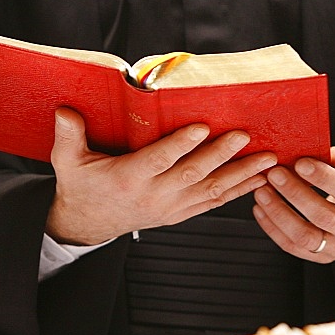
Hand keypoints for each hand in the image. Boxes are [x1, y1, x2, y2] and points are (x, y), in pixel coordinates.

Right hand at [46, 107, 277, 245]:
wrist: (88, 223)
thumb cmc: (81, 185)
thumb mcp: (67, 161)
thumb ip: (68, 136)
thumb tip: (65, 111)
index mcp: (128, 178)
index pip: (158, 160)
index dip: (181, 145)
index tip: (202, 127)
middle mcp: (153, 195)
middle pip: (192, 174)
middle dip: (221, 155)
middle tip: (245, 135)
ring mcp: (170, 208)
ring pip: (211, 191)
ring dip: (241, 175)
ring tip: (268, 159)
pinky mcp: (180, 213)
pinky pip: (213, 203)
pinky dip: (238, 191)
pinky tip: (259, 179)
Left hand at [252, 145, 334, 262]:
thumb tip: (328, 155)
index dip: (324, 178)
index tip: (301, 162)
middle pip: (323, 217)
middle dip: (295, 193)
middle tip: (274, 173)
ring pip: (305, 237)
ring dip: (279, 213)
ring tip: (262, 191)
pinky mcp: (320, 256)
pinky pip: (292, 246)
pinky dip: (272, 228)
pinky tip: (260, 208)